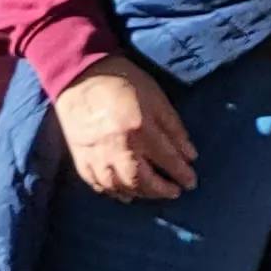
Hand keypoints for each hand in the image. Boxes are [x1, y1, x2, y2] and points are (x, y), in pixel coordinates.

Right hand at [54, 58, 196, 201]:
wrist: (79, 75)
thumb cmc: (124, 82)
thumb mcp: (157, 98)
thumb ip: (174, 128)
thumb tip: (189, 155)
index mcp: (140, 130)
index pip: (166, 160)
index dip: (181, 173)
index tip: (191, 182)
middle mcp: (118, 148)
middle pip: (143, 181)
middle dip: (162, 190)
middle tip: (175, 192)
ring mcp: (96, 156)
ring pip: (120, 186)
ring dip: (141, 194)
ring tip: (154, 193)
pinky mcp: (80, 158)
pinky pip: (98, 183)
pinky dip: (114, 192)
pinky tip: (125, 194)